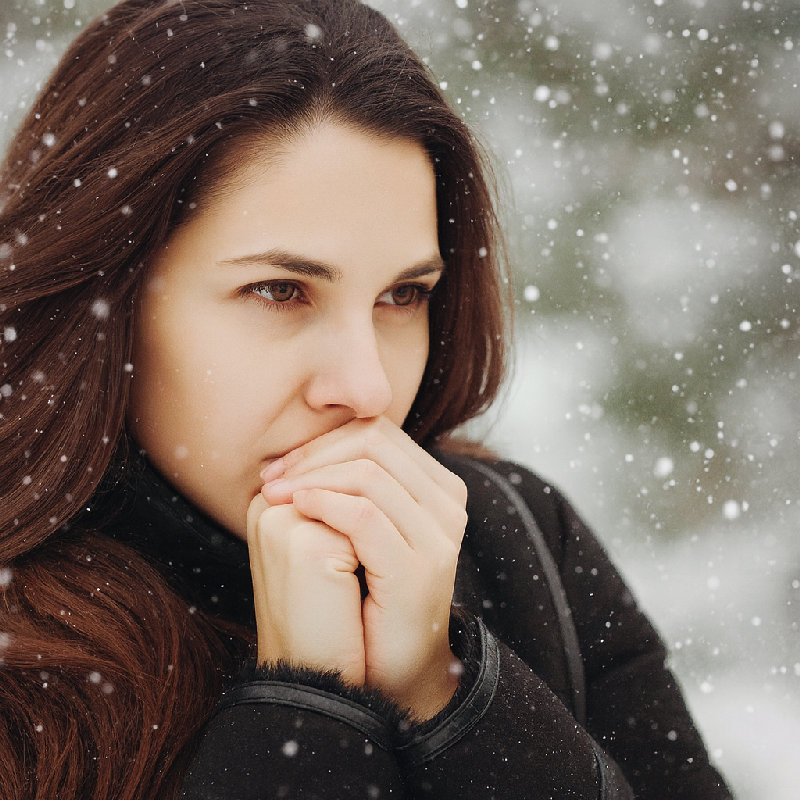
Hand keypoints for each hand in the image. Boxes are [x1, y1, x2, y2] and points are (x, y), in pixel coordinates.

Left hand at [260, 417, 467, 719]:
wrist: (376, 675)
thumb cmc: (358, 598)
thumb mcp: (357, 530)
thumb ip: (349, 483)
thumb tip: (302, 447)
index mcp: (437, 489)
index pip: (379, 434)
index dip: (325, 440)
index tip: (283, 466)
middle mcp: (446, 505)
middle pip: (375, 443)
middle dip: (316, 452)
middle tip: (274, 477)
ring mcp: (438, 536)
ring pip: (368, 473)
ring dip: (312, 476)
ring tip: (276, 494)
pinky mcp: (418, 568)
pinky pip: (364, 515)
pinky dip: (323, 503)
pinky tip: (297, 508)